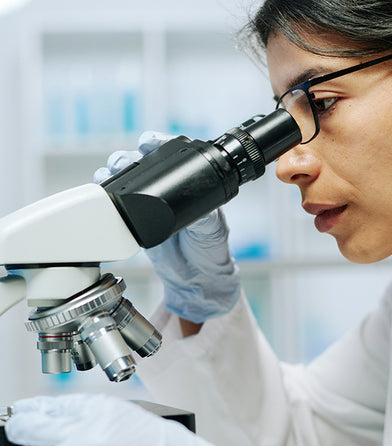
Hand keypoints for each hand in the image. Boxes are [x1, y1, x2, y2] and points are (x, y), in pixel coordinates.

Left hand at [2, 394, 238, 445]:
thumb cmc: (153, 441)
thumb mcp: (118, 414)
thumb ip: (83, 412)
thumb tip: (48, 415)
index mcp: (97, 412)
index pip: (45, 407)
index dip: (28, 411)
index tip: (20, 413)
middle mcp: (83, 437)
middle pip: (29, 429)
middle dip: (19, 429)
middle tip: (16, 430)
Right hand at [94, 132, 240, 323]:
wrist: (195, 278)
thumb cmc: (210, 248)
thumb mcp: (212, 228)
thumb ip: (206, 216)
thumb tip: (197, 204)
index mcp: (187, 183)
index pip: (170, 155)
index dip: (157, 143)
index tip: (149, 142)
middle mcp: (165, 189)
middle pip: (140, 162)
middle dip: (128, 156)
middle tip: (125, 161)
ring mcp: (146, 203)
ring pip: (123, 178)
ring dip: (112, 171)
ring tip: (108, 174)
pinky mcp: (132, 221)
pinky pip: (114, 203)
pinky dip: (104, 194)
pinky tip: (100, 190)